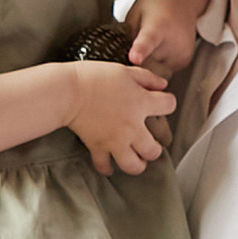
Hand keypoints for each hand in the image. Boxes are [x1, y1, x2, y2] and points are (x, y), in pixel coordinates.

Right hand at [64, 60, 174, 175]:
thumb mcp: (124, 71)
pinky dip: (107, 167)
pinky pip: (105, 166)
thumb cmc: (94, 77)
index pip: (169, 106)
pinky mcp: (98, 147)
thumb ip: (146, 78)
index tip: (163, 104)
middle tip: (151, 146)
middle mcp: (132, 126)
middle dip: (155, 149)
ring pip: (134, 165)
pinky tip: (110, 165)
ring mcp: (115, 140)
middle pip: (154, 150)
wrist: (68, 91)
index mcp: (141, 103)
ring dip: (137, 164)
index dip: (168, 103)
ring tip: (137, 160)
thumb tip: (163, 84)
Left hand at [126, 6, 197, 79]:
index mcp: (158, 25)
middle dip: (138, 60)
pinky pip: (164, 70)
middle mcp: (174, 40)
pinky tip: (161, 47)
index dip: (140, 50)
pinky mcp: (185, 60)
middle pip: (147, 63)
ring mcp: (181, 51)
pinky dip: (159, 63)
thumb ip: (127, 37)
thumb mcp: (134, 15)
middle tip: (138, 42)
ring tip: (153, 42)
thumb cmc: (155, 4)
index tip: (134, 58)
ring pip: (155, 70)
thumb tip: (121, 59)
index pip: (148, 40)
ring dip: (149, 62)